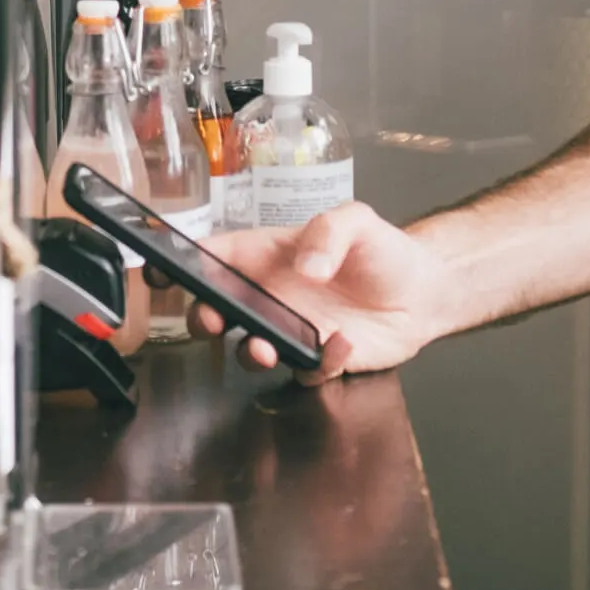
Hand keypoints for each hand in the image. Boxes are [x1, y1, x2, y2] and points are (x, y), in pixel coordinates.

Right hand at [189, 203, 455, 386]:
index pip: (215, 257)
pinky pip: (305, 370)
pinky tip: (340, 344)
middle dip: (202, 317)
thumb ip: (329, 231)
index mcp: (266, 256)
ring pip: (249, 348)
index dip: (183, 263)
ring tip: (264, 347)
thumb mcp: (357, 220)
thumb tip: (307, 266)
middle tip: (211, 320)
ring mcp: (291, 329)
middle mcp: (270, 295)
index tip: (163, 273)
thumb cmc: (382, 250)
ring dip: (248, 351)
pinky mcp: (318, 359)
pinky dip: (317, 363)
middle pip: (216, 308)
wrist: (426, 292)